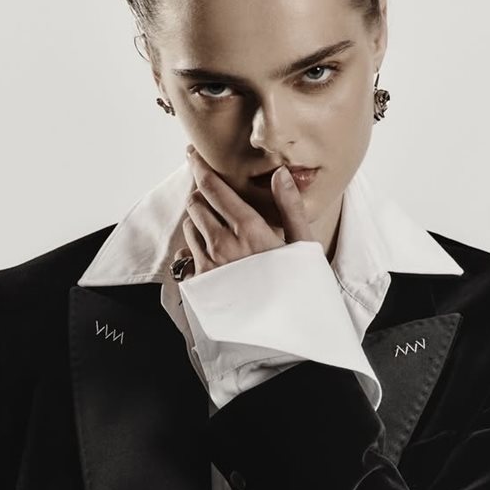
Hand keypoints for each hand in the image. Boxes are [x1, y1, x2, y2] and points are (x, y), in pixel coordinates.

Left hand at [179, 145, 313, 276]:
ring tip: (216, 229)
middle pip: (196, 203)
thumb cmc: (299, 289)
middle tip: (213, 199)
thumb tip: (279, 173)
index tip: (193, 155)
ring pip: (189, 227)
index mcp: (250, 229)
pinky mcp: (201, 285)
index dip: (200, 167)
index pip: (214, 188)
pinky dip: (193, 248)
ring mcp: (209, 266)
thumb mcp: (303, 246)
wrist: (284, 334)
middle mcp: (224, 244)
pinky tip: (209, 254)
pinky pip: (186, 256)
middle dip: (202, 196)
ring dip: (198, 222)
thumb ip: (289, 207)